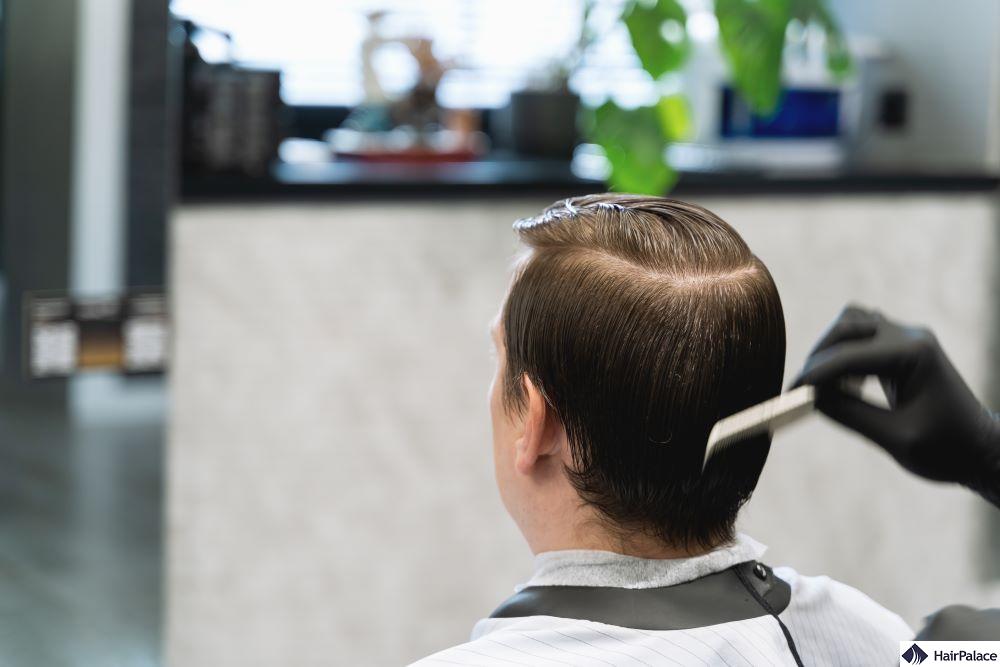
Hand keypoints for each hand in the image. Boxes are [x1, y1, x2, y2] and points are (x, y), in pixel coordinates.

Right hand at [793, 305, 999, 503]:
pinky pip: (863, 335)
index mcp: (915, 354)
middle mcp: (912, 337)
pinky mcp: (904, 348)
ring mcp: (909, 339)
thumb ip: (848, 414)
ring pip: (853, 322)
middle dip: (819, 356)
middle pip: (847, 325)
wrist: (983, 452)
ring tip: (821, 384)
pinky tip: (841, 382)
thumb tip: (808, 397)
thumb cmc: (947, 450)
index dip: (814, 374)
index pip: (849, 355)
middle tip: (801, 389)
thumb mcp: (894, 438)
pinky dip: (844, 352)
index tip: (789, 394)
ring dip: (831, 349)